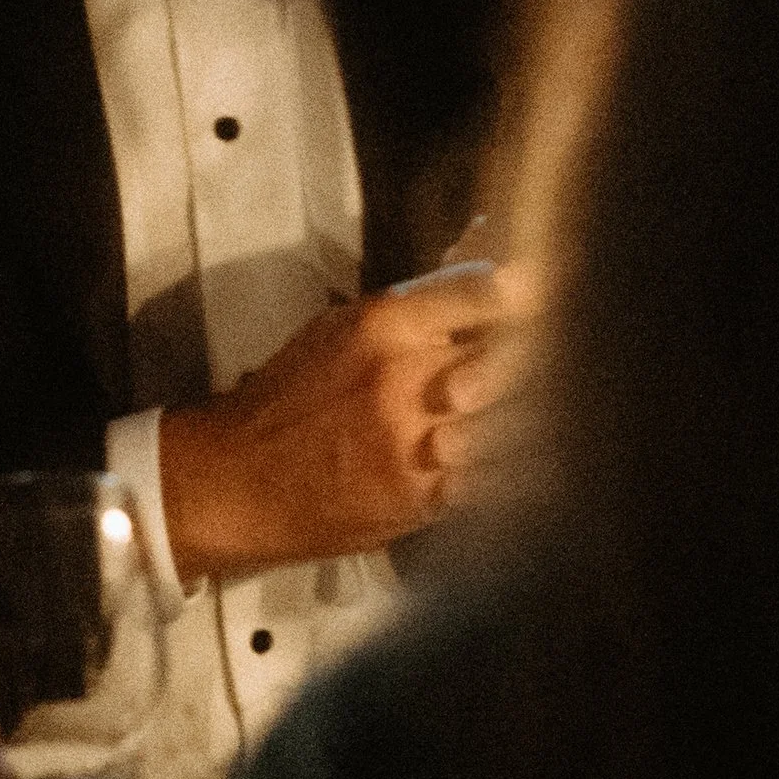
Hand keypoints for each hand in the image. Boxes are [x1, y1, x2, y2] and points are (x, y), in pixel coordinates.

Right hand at [158, 266, 524, 582]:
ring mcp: (414, 442)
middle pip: (507, 361)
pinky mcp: (419, 496)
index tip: (541, 295)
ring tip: (538, 419)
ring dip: (525, 422)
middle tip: (542, 366)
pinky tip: (517, 468)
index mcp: (382, 326)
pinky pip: (490, 482)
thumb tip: (480, 281)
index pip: (479, 294)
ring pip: (509, 424)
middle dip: (529, 365)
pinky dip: (508, 473)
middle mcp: (404, 379)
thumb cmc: (287, 401)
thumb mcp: (337, 332)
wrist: (237, 481)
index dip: (520, 295)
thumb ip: (408, 313)